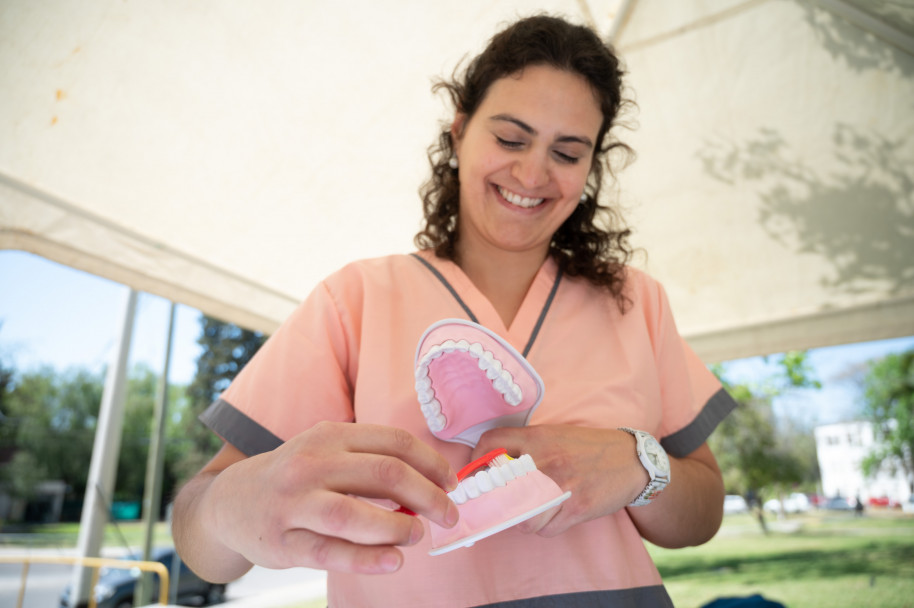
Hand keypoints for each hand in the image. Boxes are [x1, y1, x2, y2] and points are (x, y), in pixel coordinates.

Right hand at [201, 421, 458, 574]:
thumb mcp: (326, 453)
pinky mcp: (283, 542)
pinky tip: (393, 561)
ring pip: (355, 514)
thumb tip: (429, 488)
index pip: (393, 442)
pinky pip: (330, 552)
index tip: (451, 483)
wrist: (228, 502)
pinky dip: (367, 559)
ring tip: (418, 534)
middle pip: (384, 474)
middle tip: (449, 514)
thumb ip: (369, 463)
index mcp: (329, 436)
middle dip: (428, 495)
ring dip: (398, 526)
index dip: (431, 462)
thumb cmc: (295, 477)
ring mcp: (294, 503)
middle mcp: (310, 464)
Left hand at [470, 425, 645, 536]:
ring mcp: (561, 485)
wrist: (631, 459)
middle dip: (493, 501)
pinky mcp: (576, 507)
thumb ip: (527, 447)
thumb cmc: (589, 448)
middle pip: (499, 488)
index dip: (476, 459)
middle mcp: (545, 459)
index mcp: (538, 437)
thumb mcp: (555, 435)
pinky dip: (545, 527)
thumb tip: (493, 466)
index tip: (476, 474)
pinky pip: (545, 529)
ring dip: (522, 520)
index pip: (492, 442)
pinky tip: (553, 517)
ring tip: (530, 513)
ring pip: (521, 517)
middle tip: (494, 504)